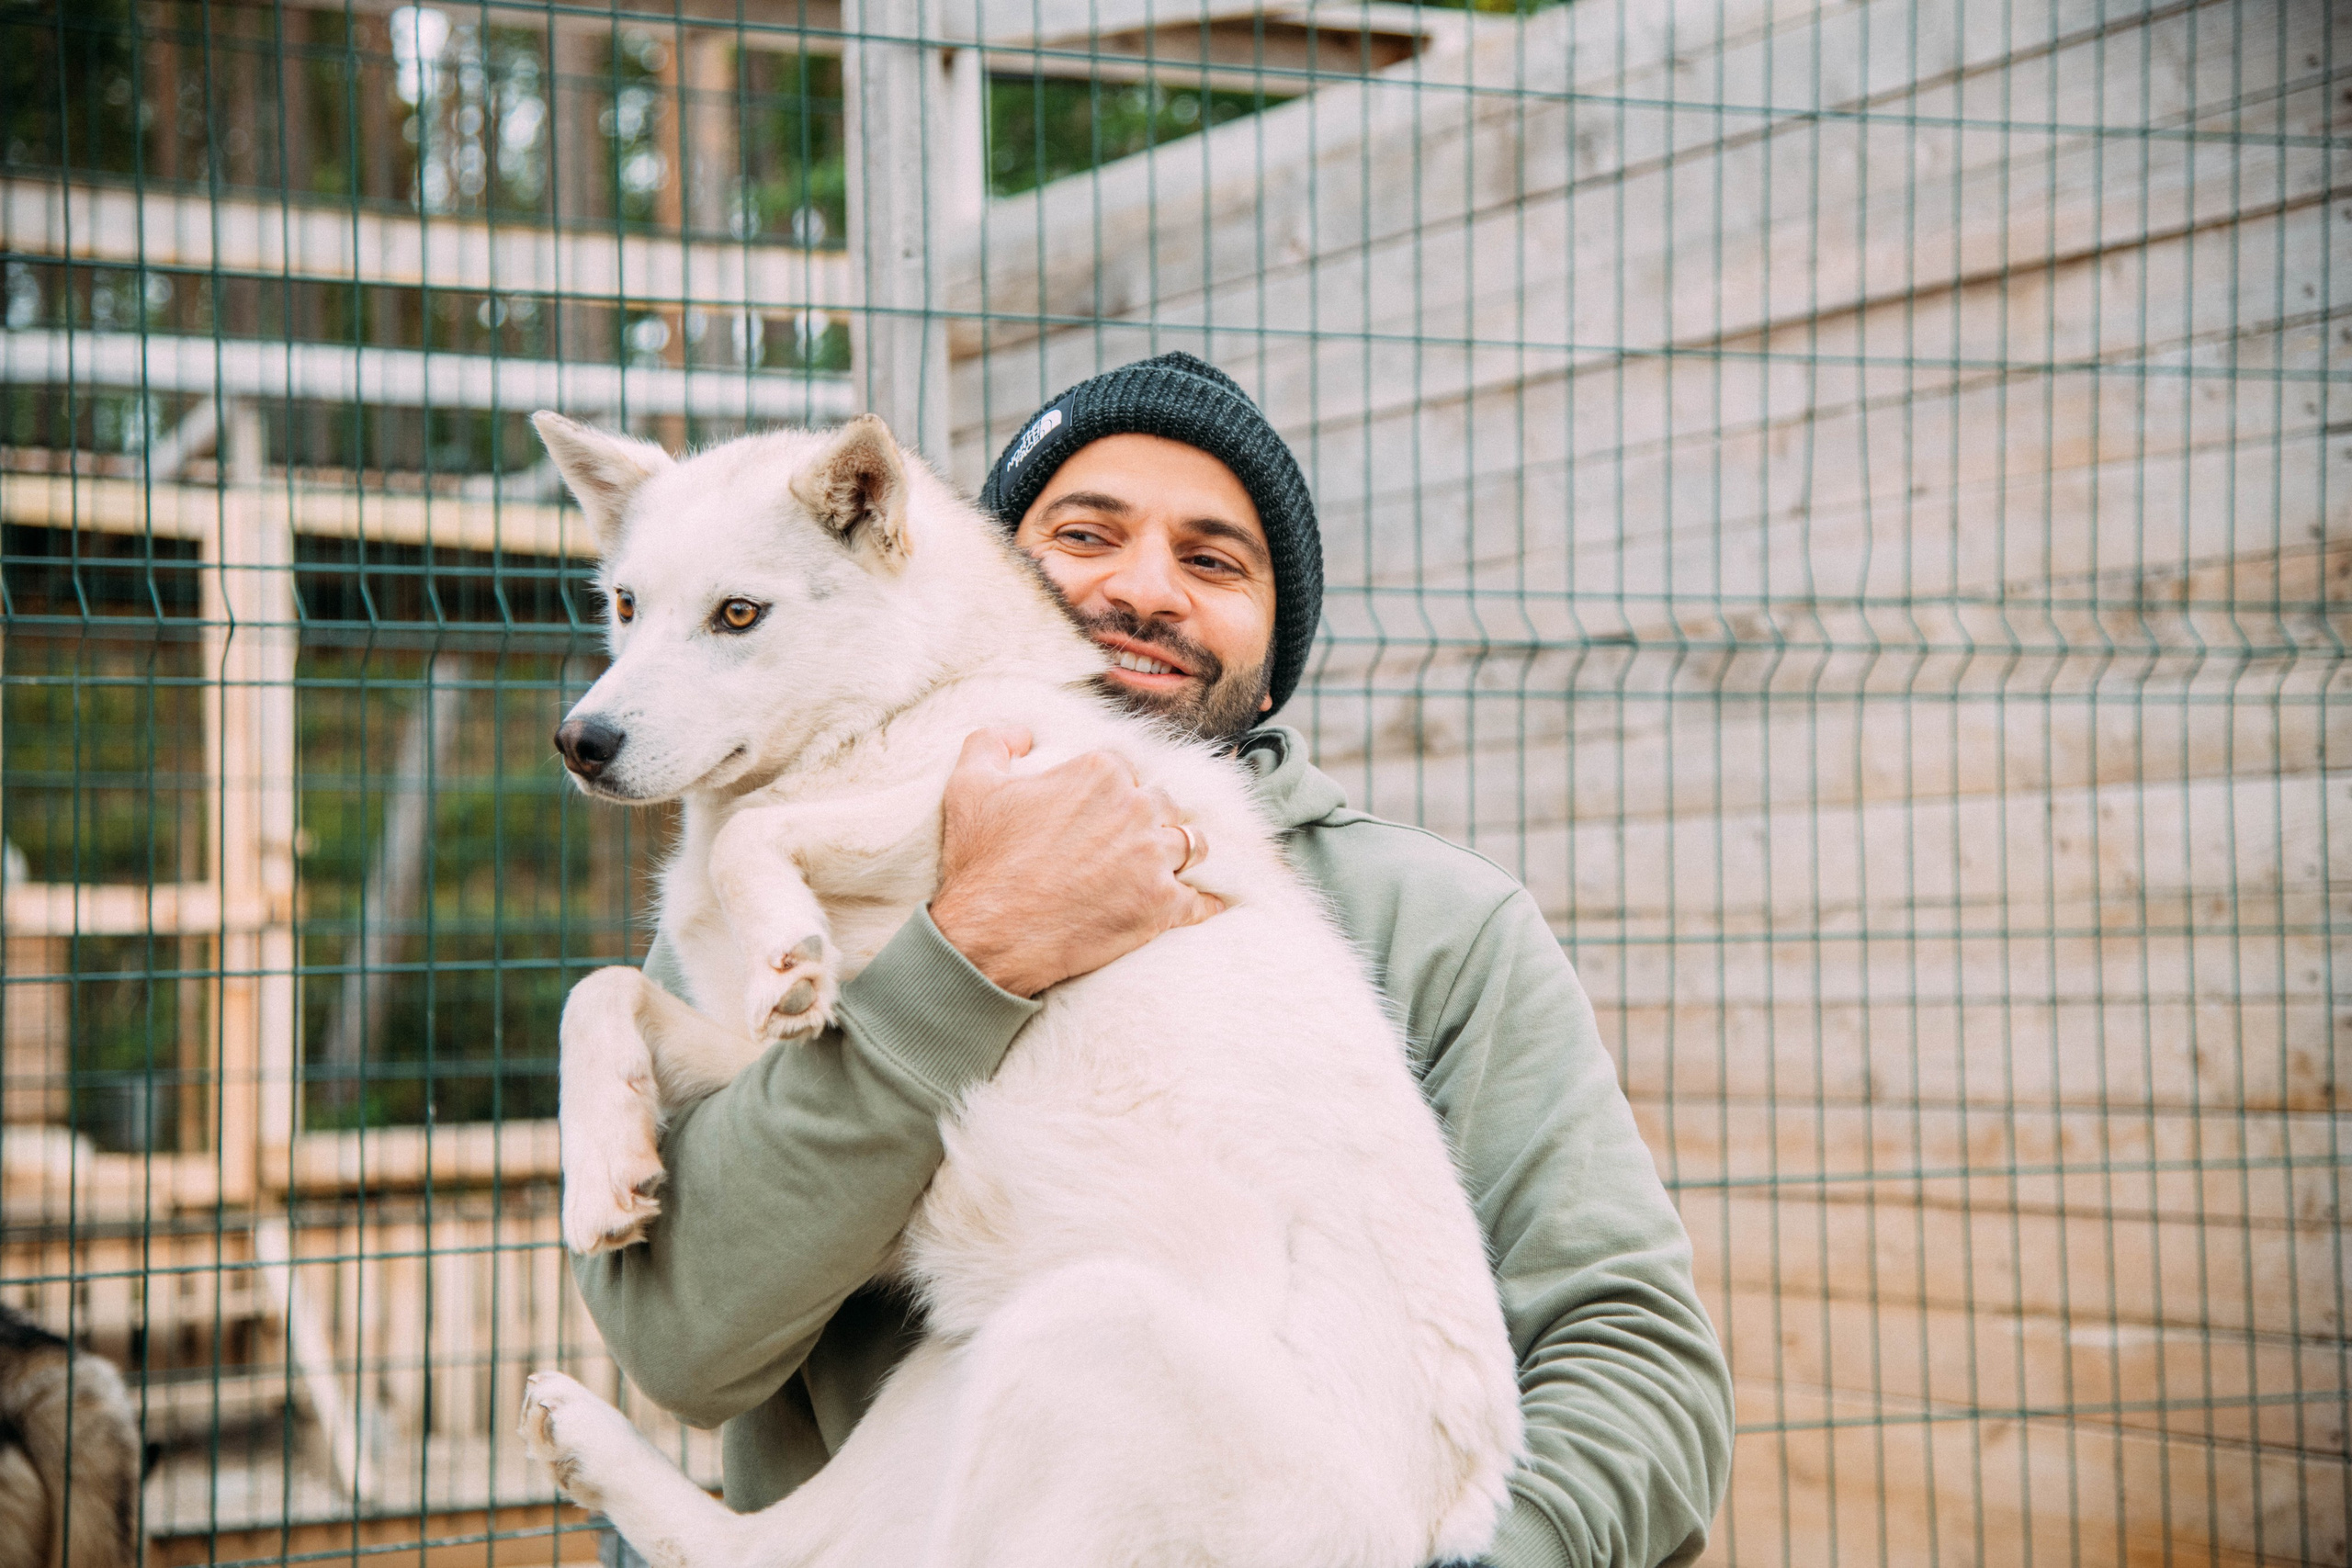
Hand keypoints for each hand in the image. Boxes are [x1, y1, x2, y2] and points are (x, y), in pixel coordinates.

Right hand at [928, 728, 1221, 997]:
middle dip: (1151, 818)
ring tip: (1171, 865)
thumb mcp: (969, 787)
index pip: (1126, 768)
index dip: (1115, 789)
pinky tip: (1206, 905)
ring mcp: (1153, 858)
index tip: (1102, 810)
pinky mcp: (1162, 906)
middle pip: (1164, 803)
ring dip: (1181, 853)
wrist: (989, 936)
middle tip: (1133, 841)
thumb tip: (1020, 732)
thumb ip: (992, 742)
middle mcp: (1135, 808)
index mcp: (1099, 772)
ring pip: (1192, 844)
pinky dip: (1204, 904)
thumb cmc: (982, 862)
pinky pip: (1201, 901)